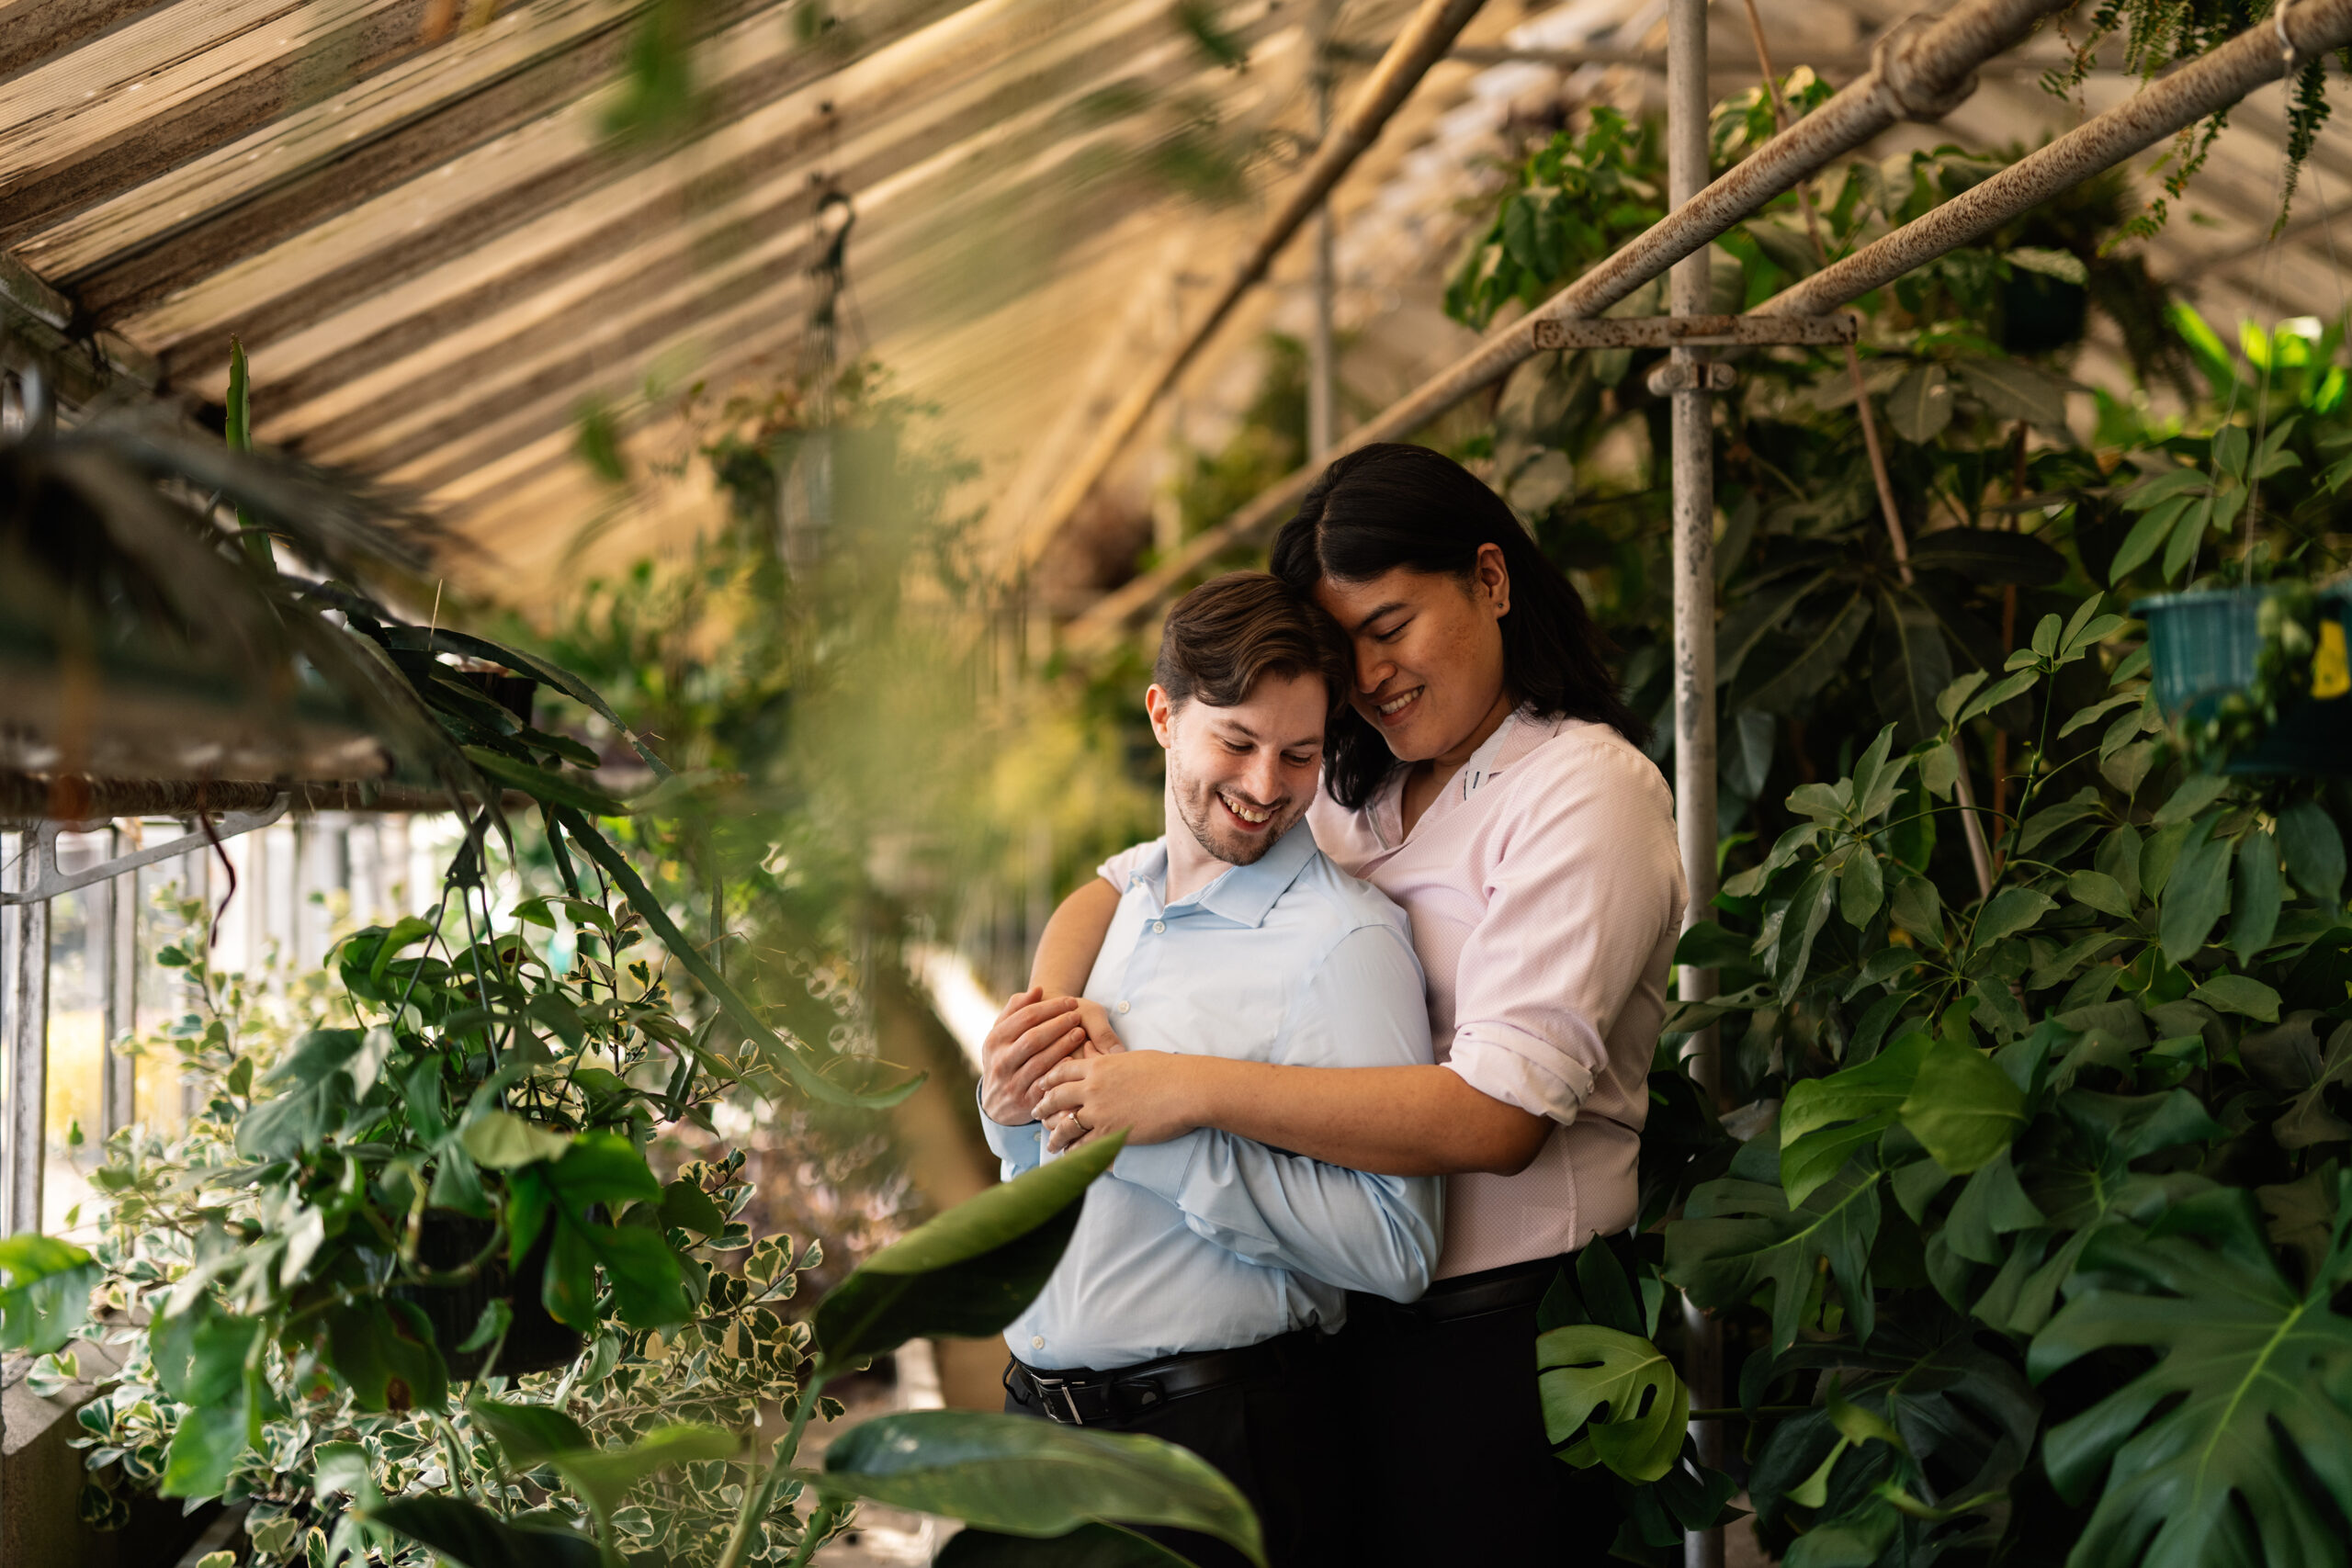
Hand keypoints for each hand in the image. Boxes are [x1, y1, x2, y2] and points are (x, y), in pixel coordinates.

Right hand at [979, 988, 1085, 1124]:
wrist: (995, 1102)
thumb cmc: (1005, 1057)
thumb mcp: (1002, 1034)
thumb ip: (1017, 1010)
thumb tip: (1038, 990)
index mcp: (994, 1040)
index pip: (1025, 1017)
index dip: (1051, 1007)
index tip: (1071, 1000)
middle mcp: (1001, 1061)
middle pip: (1033, 1038)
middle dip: (1058, 1024)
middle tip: (1078, 1014)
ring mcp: (1012, 1083)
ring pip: (1040, 1061)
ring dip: (1063, 1045)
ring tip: (1080, 1032)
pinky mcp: (1025, 1102)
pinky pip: (1044, 1085)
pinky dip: (1058, 1071)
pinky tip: (1073, 1060)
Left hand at [1034, 1050, 1204, 1151]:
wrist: (1185, 1088)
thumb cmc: (1169, 1070)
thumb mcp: (1134, 1059)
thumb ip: (1115, 1063)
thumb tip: (1114, 1064)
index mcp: (1098, 1066)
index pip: (1062, 1071)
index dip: (1049, 1080)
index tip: (1042, 1087)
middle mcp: (1092, 1087)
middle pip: (1056, 1098)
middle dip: (1043, 1107)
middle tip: (1036, 1114)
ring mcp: (1099, 1111)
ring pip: (1065, 1125)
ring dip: (1054, 1136)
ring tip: (1051, 1143)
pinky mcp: (1110, 1132)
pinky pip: (1083, 1145)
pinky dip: (1073, 1152)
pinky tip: (1070, 1156)